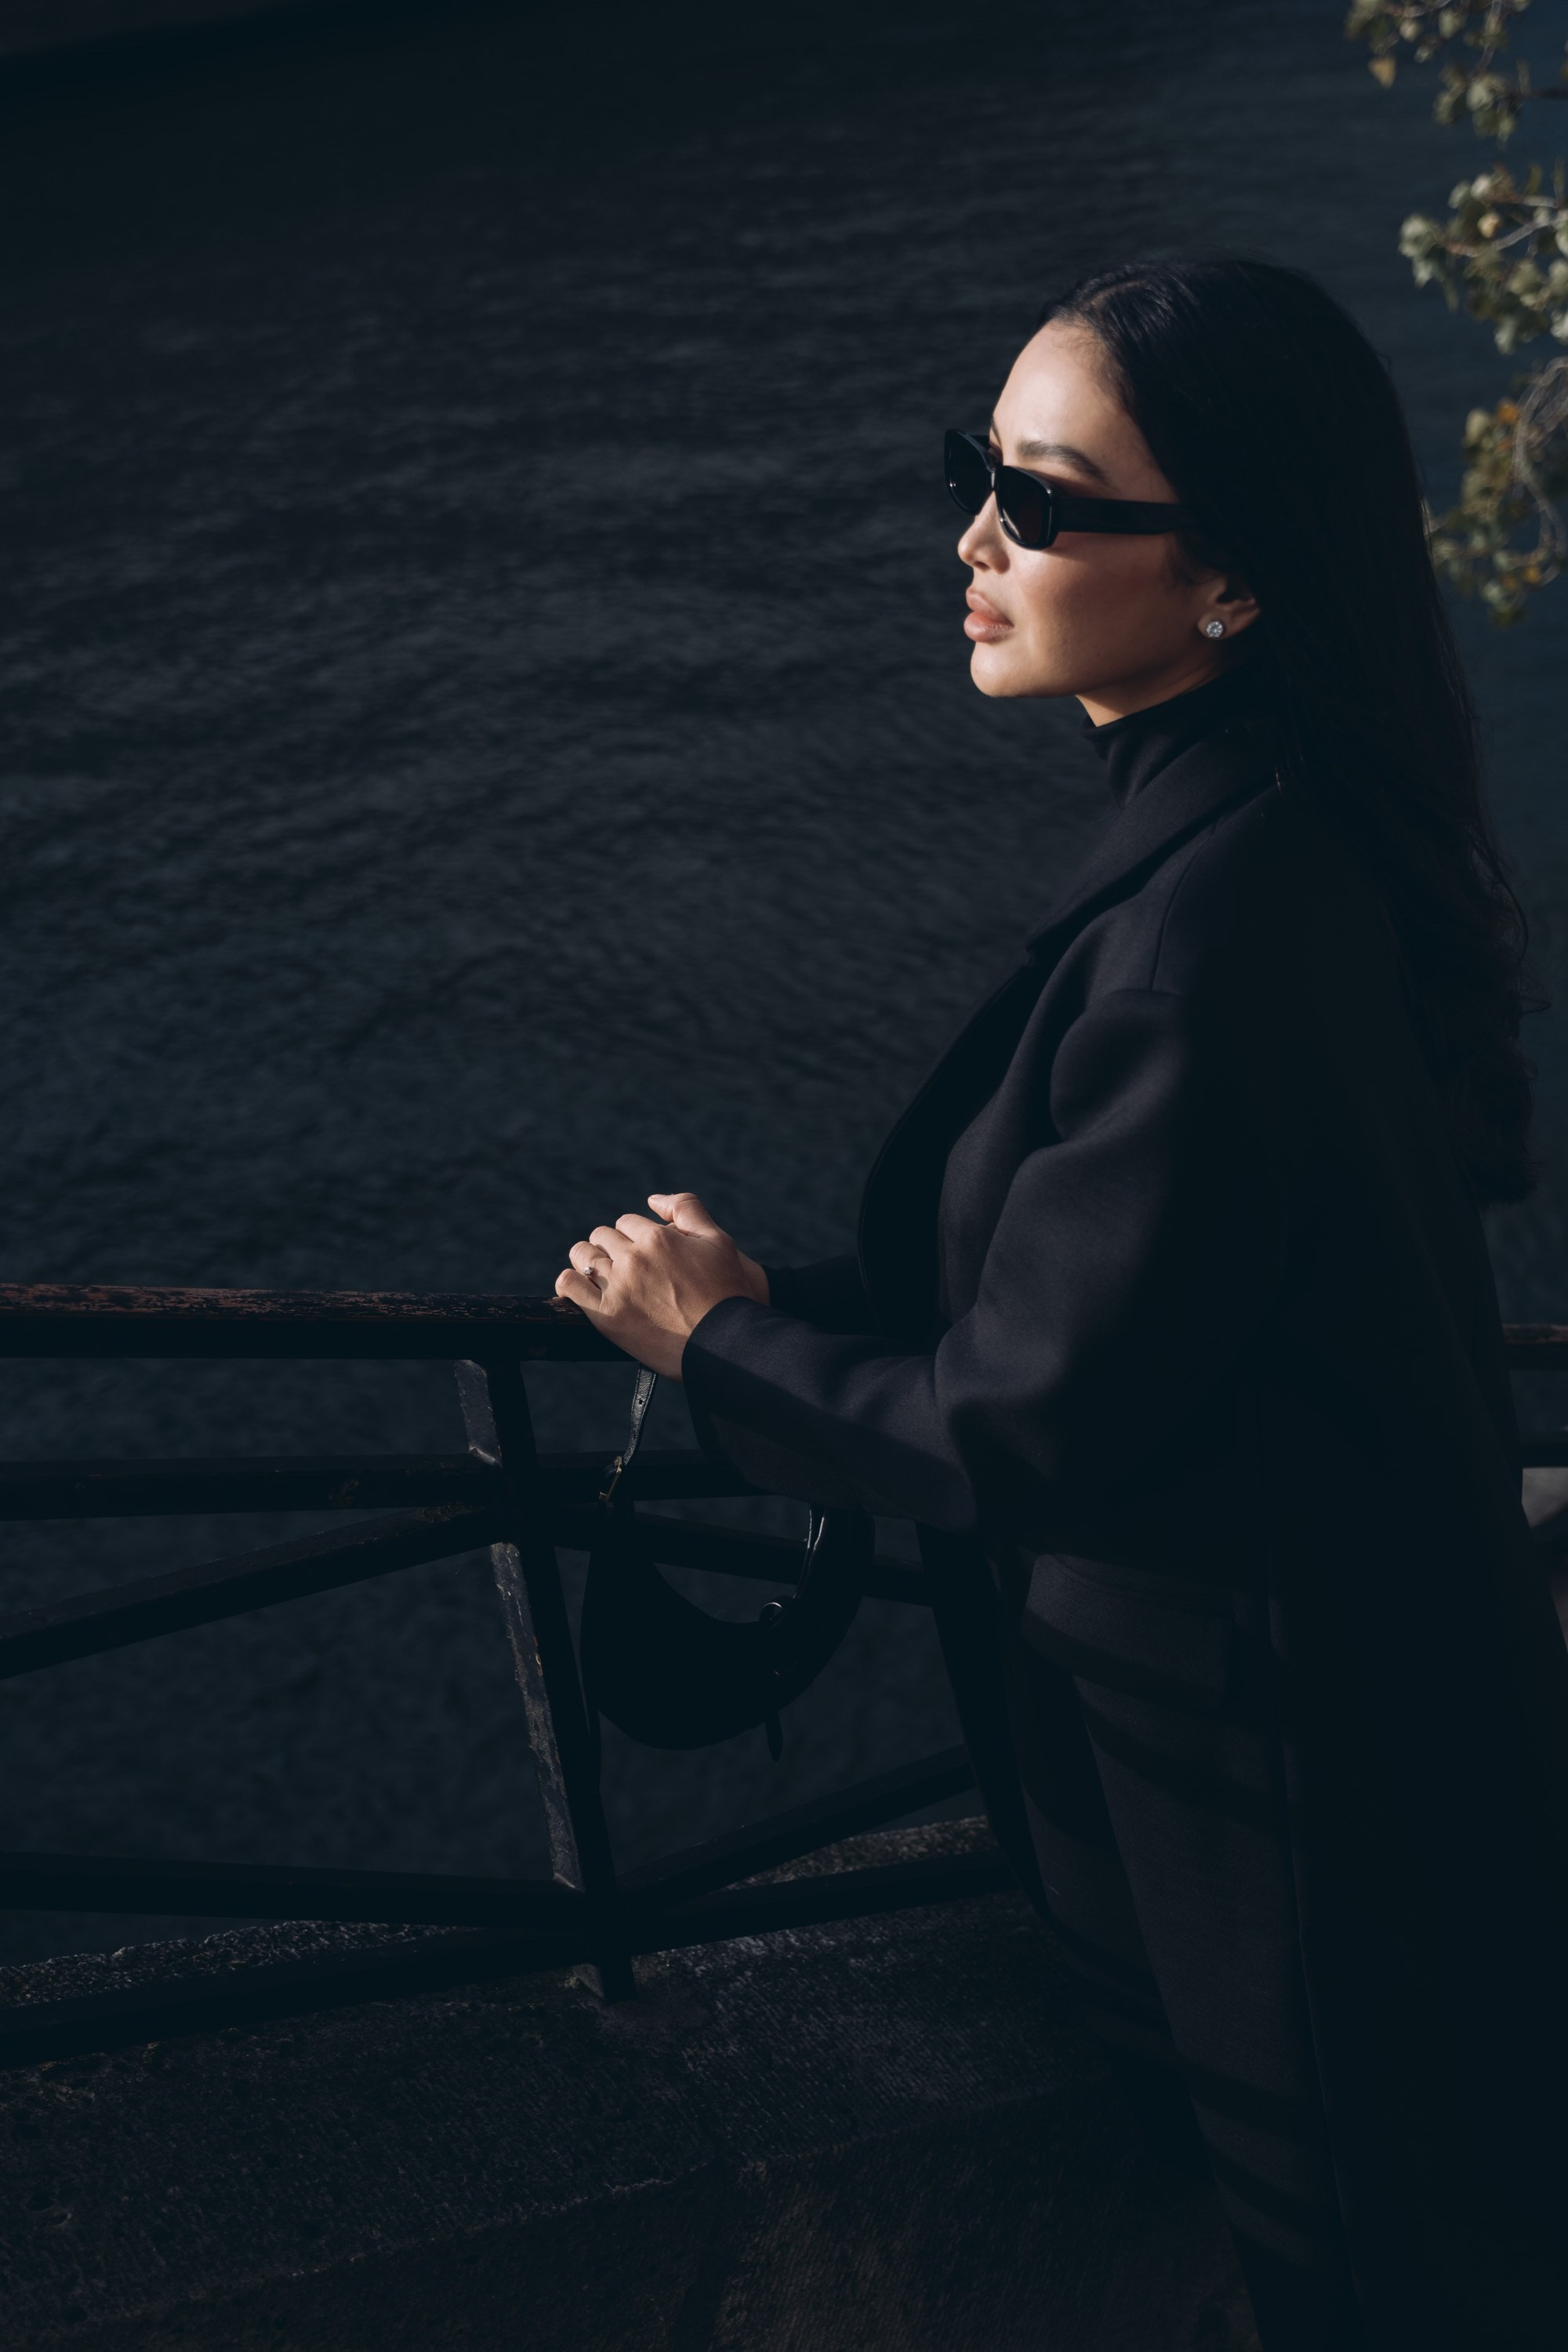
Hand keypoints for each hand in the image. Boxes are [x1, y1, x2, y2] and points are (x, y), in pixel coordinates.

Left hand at [555, 1192, 768, 1378]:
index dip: (634, 1234)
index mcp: (658, 1237)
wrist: (725, 1343)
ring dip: (589, 1259)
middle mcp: (634, 1258)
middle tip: (623, 1263)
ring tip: (599, 1272)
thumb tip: (652, 1199)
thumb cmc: (726, 1292)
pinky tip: (578, 1285)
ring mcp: (618, 1286)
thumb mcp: (718, 1241)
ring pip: (583, 1256)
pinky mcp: (607, 1315)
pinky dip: (569, 1281)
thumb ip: (687, 1209)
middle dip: (611, 1245)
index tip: (641, 1250)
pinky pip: (570, 1286)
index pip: (627, 1222)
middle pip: (603, 1236)